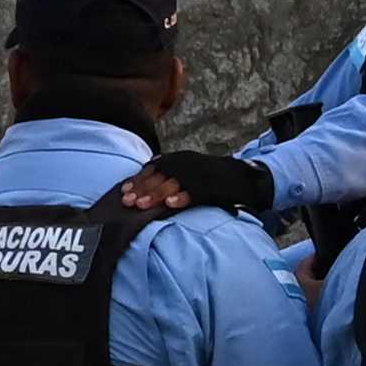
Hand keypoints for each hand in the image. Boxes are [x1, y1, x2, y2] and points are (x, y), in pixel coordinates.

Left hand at [121, 147, 273, 222]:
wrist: (243, 176)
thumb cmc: (210, 175)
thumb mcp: (187, 167)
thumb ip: (168, 171)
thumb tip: (144, 175)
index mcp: (180, 159)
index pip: (154, 168)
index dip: (138, 180)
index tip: (123, 191)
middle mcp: (187, 164)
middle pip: (160, 176)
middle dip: (141, 189)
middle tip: (126, 202)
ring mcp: (199, 175)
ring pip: (173, 184)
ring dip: (155, 194)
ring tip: (141, 205)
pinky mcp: (212, 187)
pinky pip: (195, 192)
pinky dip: (182, 197)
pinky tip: (171, 204)